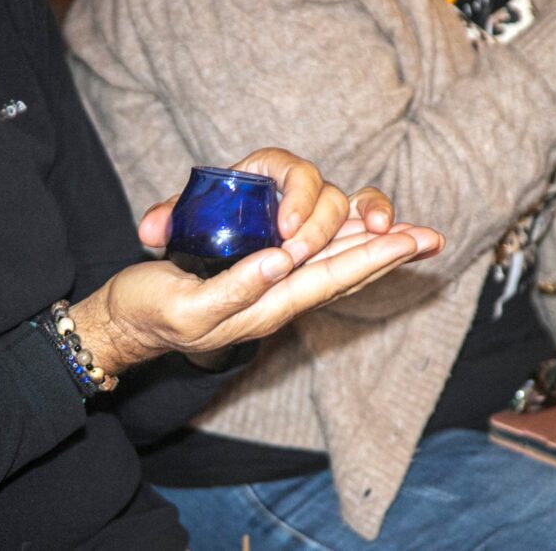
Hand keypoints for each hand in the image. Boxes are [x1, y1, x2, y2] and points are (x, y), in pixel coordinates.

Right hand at [70, 148, 443, 373]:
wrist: (123, 323)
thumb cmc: (150, 311)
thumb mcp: (187, 305)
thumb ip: (235, 287)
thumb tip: (279, 262)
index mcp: (267, 304)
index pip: (332, 277)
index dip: (373, 257)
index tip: (410, 241)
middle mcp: (277, 295)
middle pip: (344, 271)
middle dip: (389, 253)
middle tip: (432, 238)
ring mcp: (269, 284)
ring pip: (332, 264)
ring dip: (372, 247)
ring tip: (409, 233)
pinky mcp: (255, 273)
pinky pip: (310, 261)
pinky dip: (339, 247)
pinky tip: (356, 236)